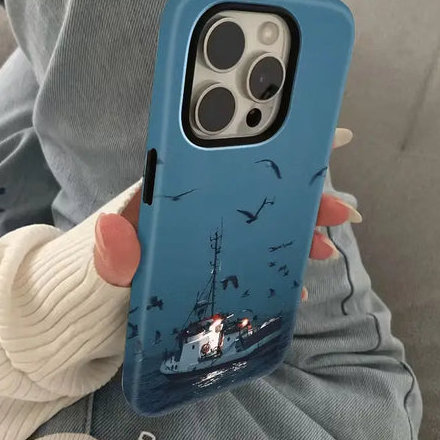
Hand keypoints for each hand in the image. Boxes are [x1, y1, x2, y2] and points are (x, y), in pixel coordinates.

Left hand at [93, 128, 361, 298]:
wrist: (100, 304)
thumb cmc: (103, 274)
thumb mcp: (107, 263)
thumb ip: (114, 250)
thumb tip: (113, 229)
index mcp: (179, 192)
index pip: (229, 158)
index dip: (275, 144)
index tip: (317, 135)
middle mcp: (202, 207)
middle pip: (261, 191)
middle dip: (304, 196)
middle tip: (339, 209)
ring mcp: (212, 235)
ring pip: (266, 224)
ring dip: (300, 232)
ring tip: (325, 248)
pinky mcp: (217, 263)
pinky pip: (257, 257)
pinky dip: (281, 266)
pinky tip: (297, 282)